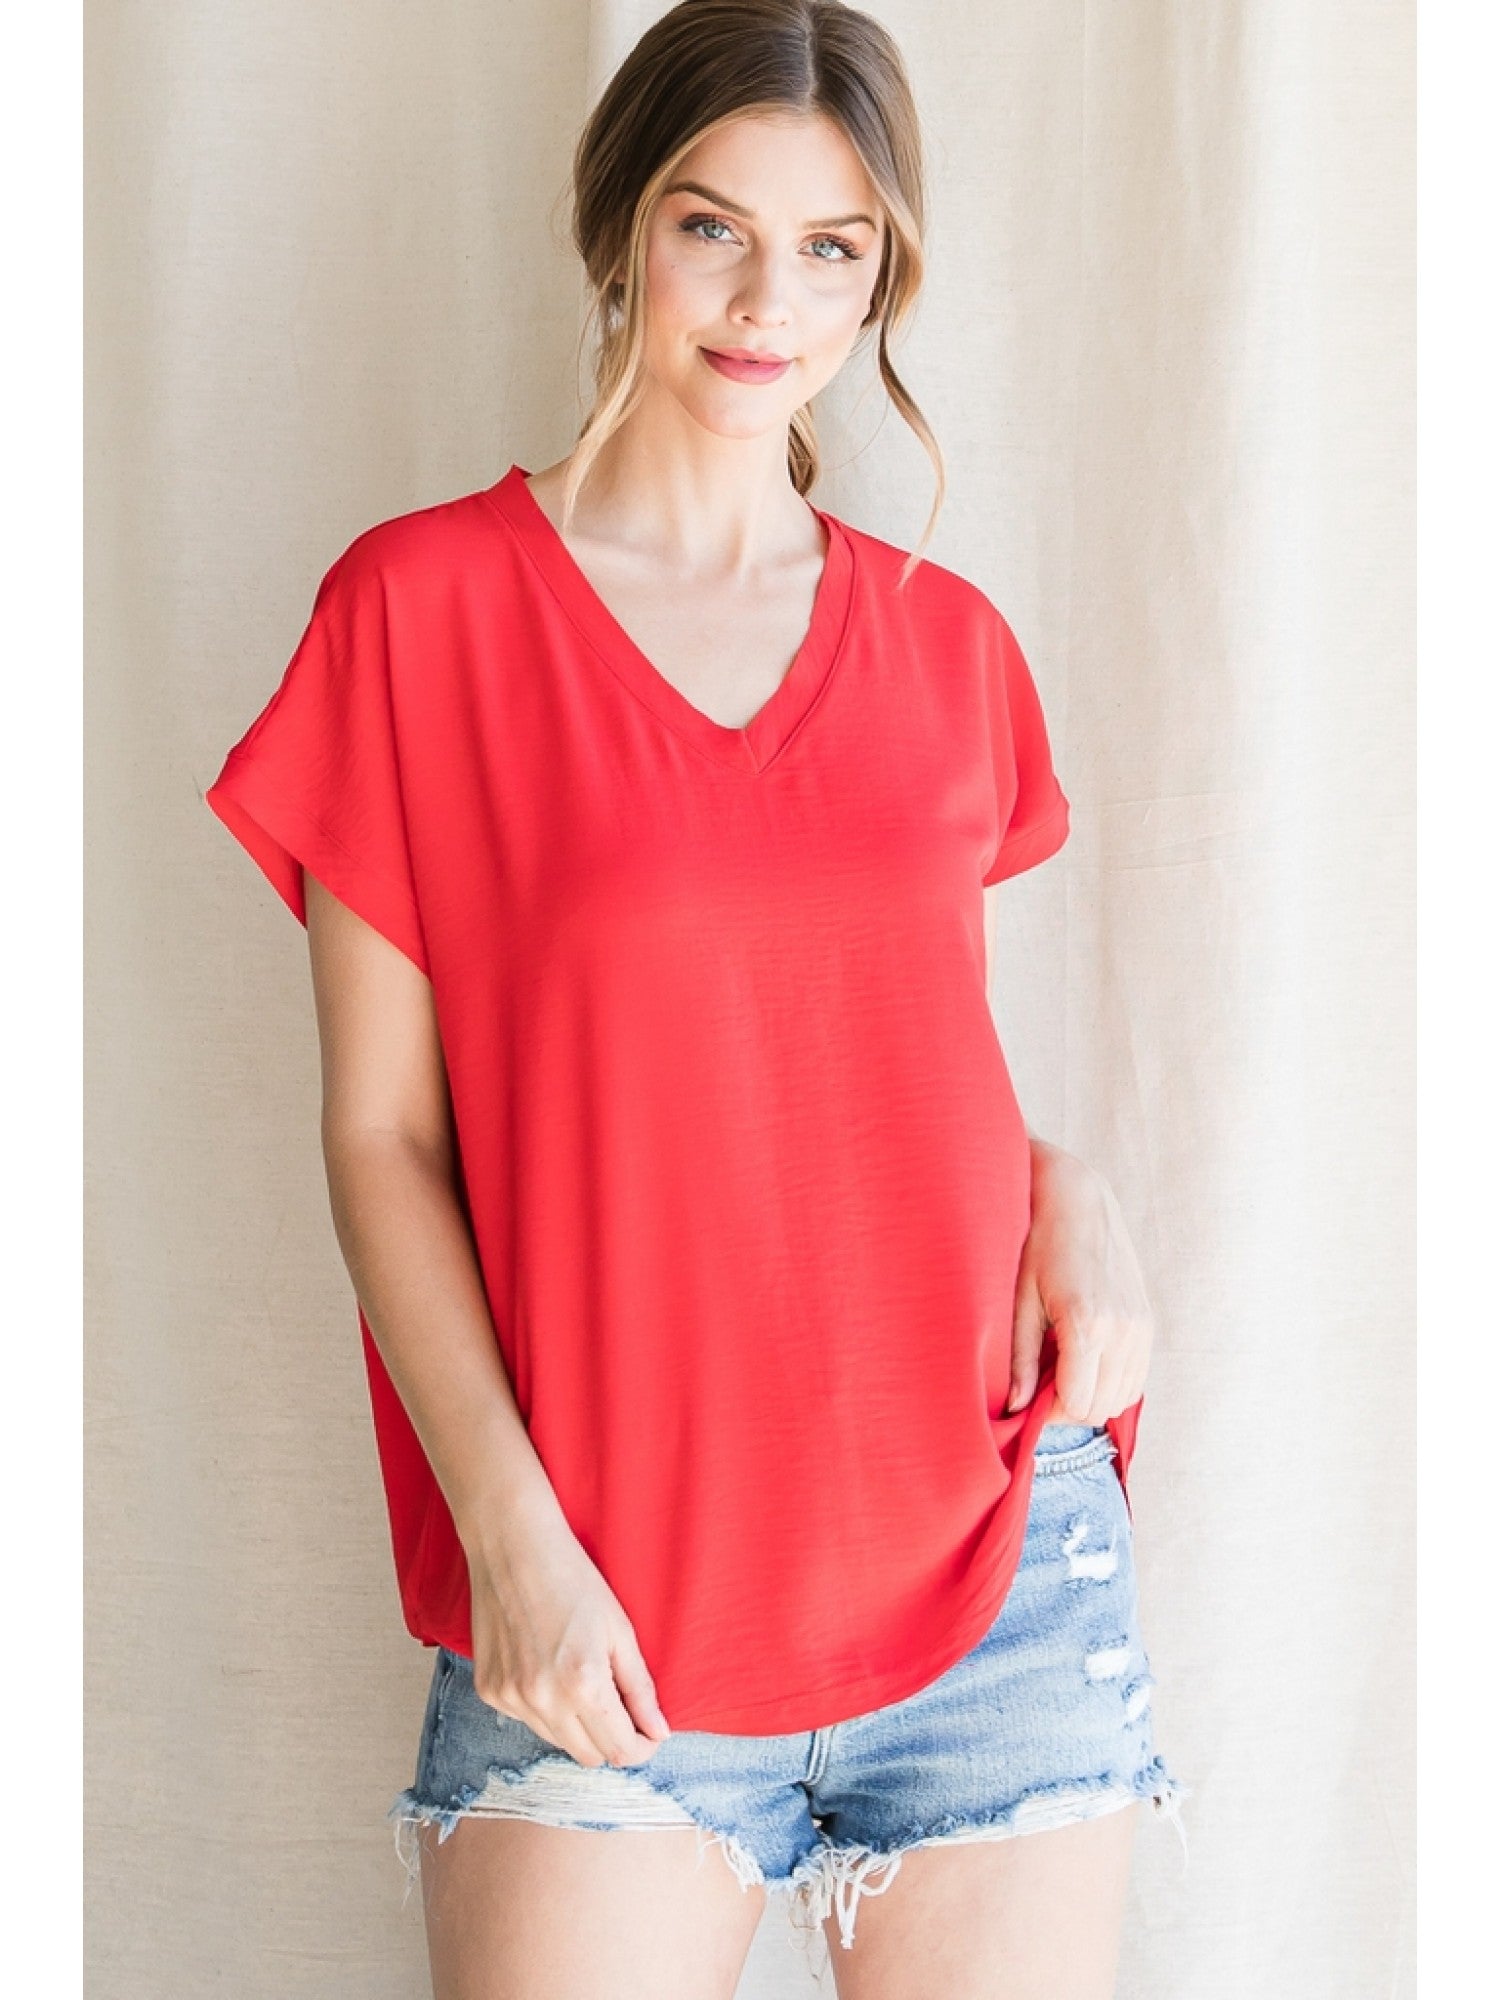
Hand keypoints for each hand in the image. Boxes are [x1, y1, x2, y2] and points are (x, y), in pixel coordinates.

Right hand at [462, 1499, 672, 1768]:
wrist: (513, 1547)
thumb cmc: (573, 1579)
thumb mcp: (620, 1630)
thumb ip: (640, 1688)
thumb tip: (659, 1732)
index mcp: (583, 1685)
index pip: (619, 1751)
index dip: (641, 1748)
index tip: (649, 1733)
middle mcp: (543, 1700)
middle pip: (588, 1756)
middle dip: (612, 1740)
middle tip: (623, 1709)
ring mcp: (510, 1699)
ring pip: (557, 1741)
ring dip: (578, 1726)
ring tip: (583, 1680)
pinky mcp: (488, 1691)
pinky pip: (527, 1721)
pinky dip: (545, 1708)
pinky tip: (549, 1669)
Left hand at [1006, 1142, 1154, 1425]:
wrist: (1078, 1201)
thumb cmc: (1038, 1246)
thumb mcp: (1020, 1301)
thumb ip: (1020, 1359)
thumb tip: (1015, 1407)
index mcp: (1087, 1325)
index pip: (1077, 1404)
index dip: (1049, 1412)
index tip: (1029, 1399)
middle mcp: (1122, 1330)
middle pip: (1101, 1406)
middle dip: (1068, 1408)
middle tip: (1041, 1387)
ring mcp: (1141, 1326)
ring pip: (1123, 1397)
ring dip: (1091, 1397)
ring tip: (1061, 1372)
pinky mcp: (1147, 1321)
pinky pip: (1136, 1377)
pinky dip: (1111, 1383)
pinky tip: (1084, 1362)